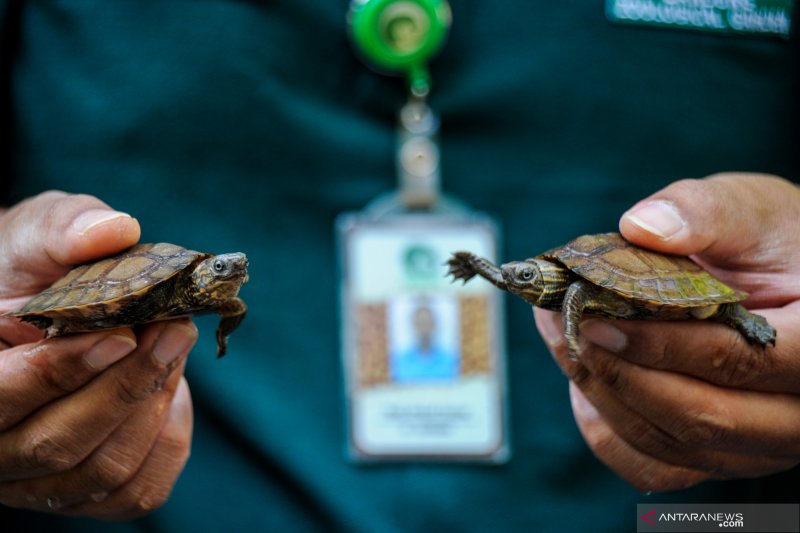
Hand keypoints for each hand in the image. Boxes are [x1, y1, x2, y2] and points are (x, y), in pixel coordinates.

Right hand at [0, 191, 196, 518]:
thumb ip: (64, 230)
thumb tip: (114, 231)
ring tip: (175, 345)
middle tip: (175, 329)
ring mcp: (37, 478)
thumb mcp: (40, 235)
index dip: (59, 371)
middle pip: (56, 442)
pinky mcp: (87, 489)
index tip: (122, 334)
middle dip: (126, 384)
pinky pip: (137, 488)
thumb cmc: (37, 268)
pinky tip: (171, 390)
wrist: (52, 304)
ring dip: (152, 403)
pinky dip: (167, 437)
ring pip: (103, 469)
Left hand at [534, 173, 799, 490]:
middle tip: (564, 324)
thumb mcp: (753, 211)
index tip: (597, 320)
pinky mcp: (721, 454)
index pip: (739, 361)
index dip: (660, 345)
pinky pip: (658, 468)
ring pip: (672, 445)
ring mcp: (760, 444)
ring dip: (603, 393)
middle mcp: (798, 413)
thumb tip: (640, 228)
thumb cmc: (772, 243)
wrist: (784, 282)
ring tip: (561, 337)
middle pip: (702, 417)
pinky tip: (584, 386)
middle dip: (620, 372)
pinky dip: (609, 434)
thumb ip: (705, 213)